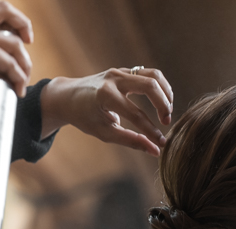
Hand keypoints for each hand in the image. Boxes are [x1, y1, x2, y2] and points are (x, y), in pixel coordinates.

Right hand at [0, 1, 32, 97]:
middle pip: (4, 9)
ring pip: (15, 43)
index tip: (11, 26)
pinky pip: (11, 64)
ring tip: (23, 78)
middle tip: (29, 40)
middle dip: (23, 23)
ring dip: (25, 63)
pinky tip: (18, 88)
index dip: (0, 11)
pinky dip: (19, 77)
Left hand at [40, 68, 173, 155]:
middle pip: (150, 86)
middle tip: (166, 122)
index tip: (161, 143)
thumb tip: (155, 151)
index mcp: (105, 96)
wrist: (67, 96)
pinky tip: (163, 100)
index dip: (152, 131)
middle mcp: (114, 80)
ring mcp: (120, 71)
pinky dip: (160, 86)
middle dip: (163, 105)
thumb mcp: (105, 133)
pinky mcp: (124, 70)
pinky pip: (149, 73)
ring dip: (166, 93)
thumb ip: (131, 141)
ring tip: (168, 110)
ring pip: (153, 75)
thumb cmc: (85, 117)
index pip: (137, 114)